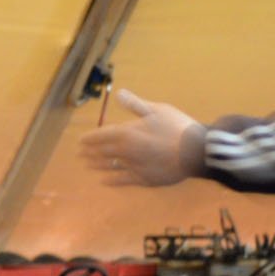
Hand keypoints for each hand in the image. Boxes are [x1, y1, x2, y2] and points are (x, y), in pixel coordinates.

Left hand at [79, 90, 206, 188]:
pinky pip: (123, 180)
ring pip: (110, 166)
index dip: (90, 138)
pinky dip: (112, 180)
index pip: (102, 136)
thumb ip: (135, 105)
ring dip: (97, 165)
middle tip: (80, 153)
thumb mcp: (156, 110)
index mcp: (126, 133)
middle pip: (103, 152)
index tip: (81, 141)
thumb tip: (118, 94)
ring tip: (87, 165)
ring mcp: (134, 167)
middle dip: (90, 152)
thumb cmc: (176, 127)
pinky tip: (104, 181)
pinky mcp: (144, 179)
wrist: (194, 152)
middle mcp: (125, 152)